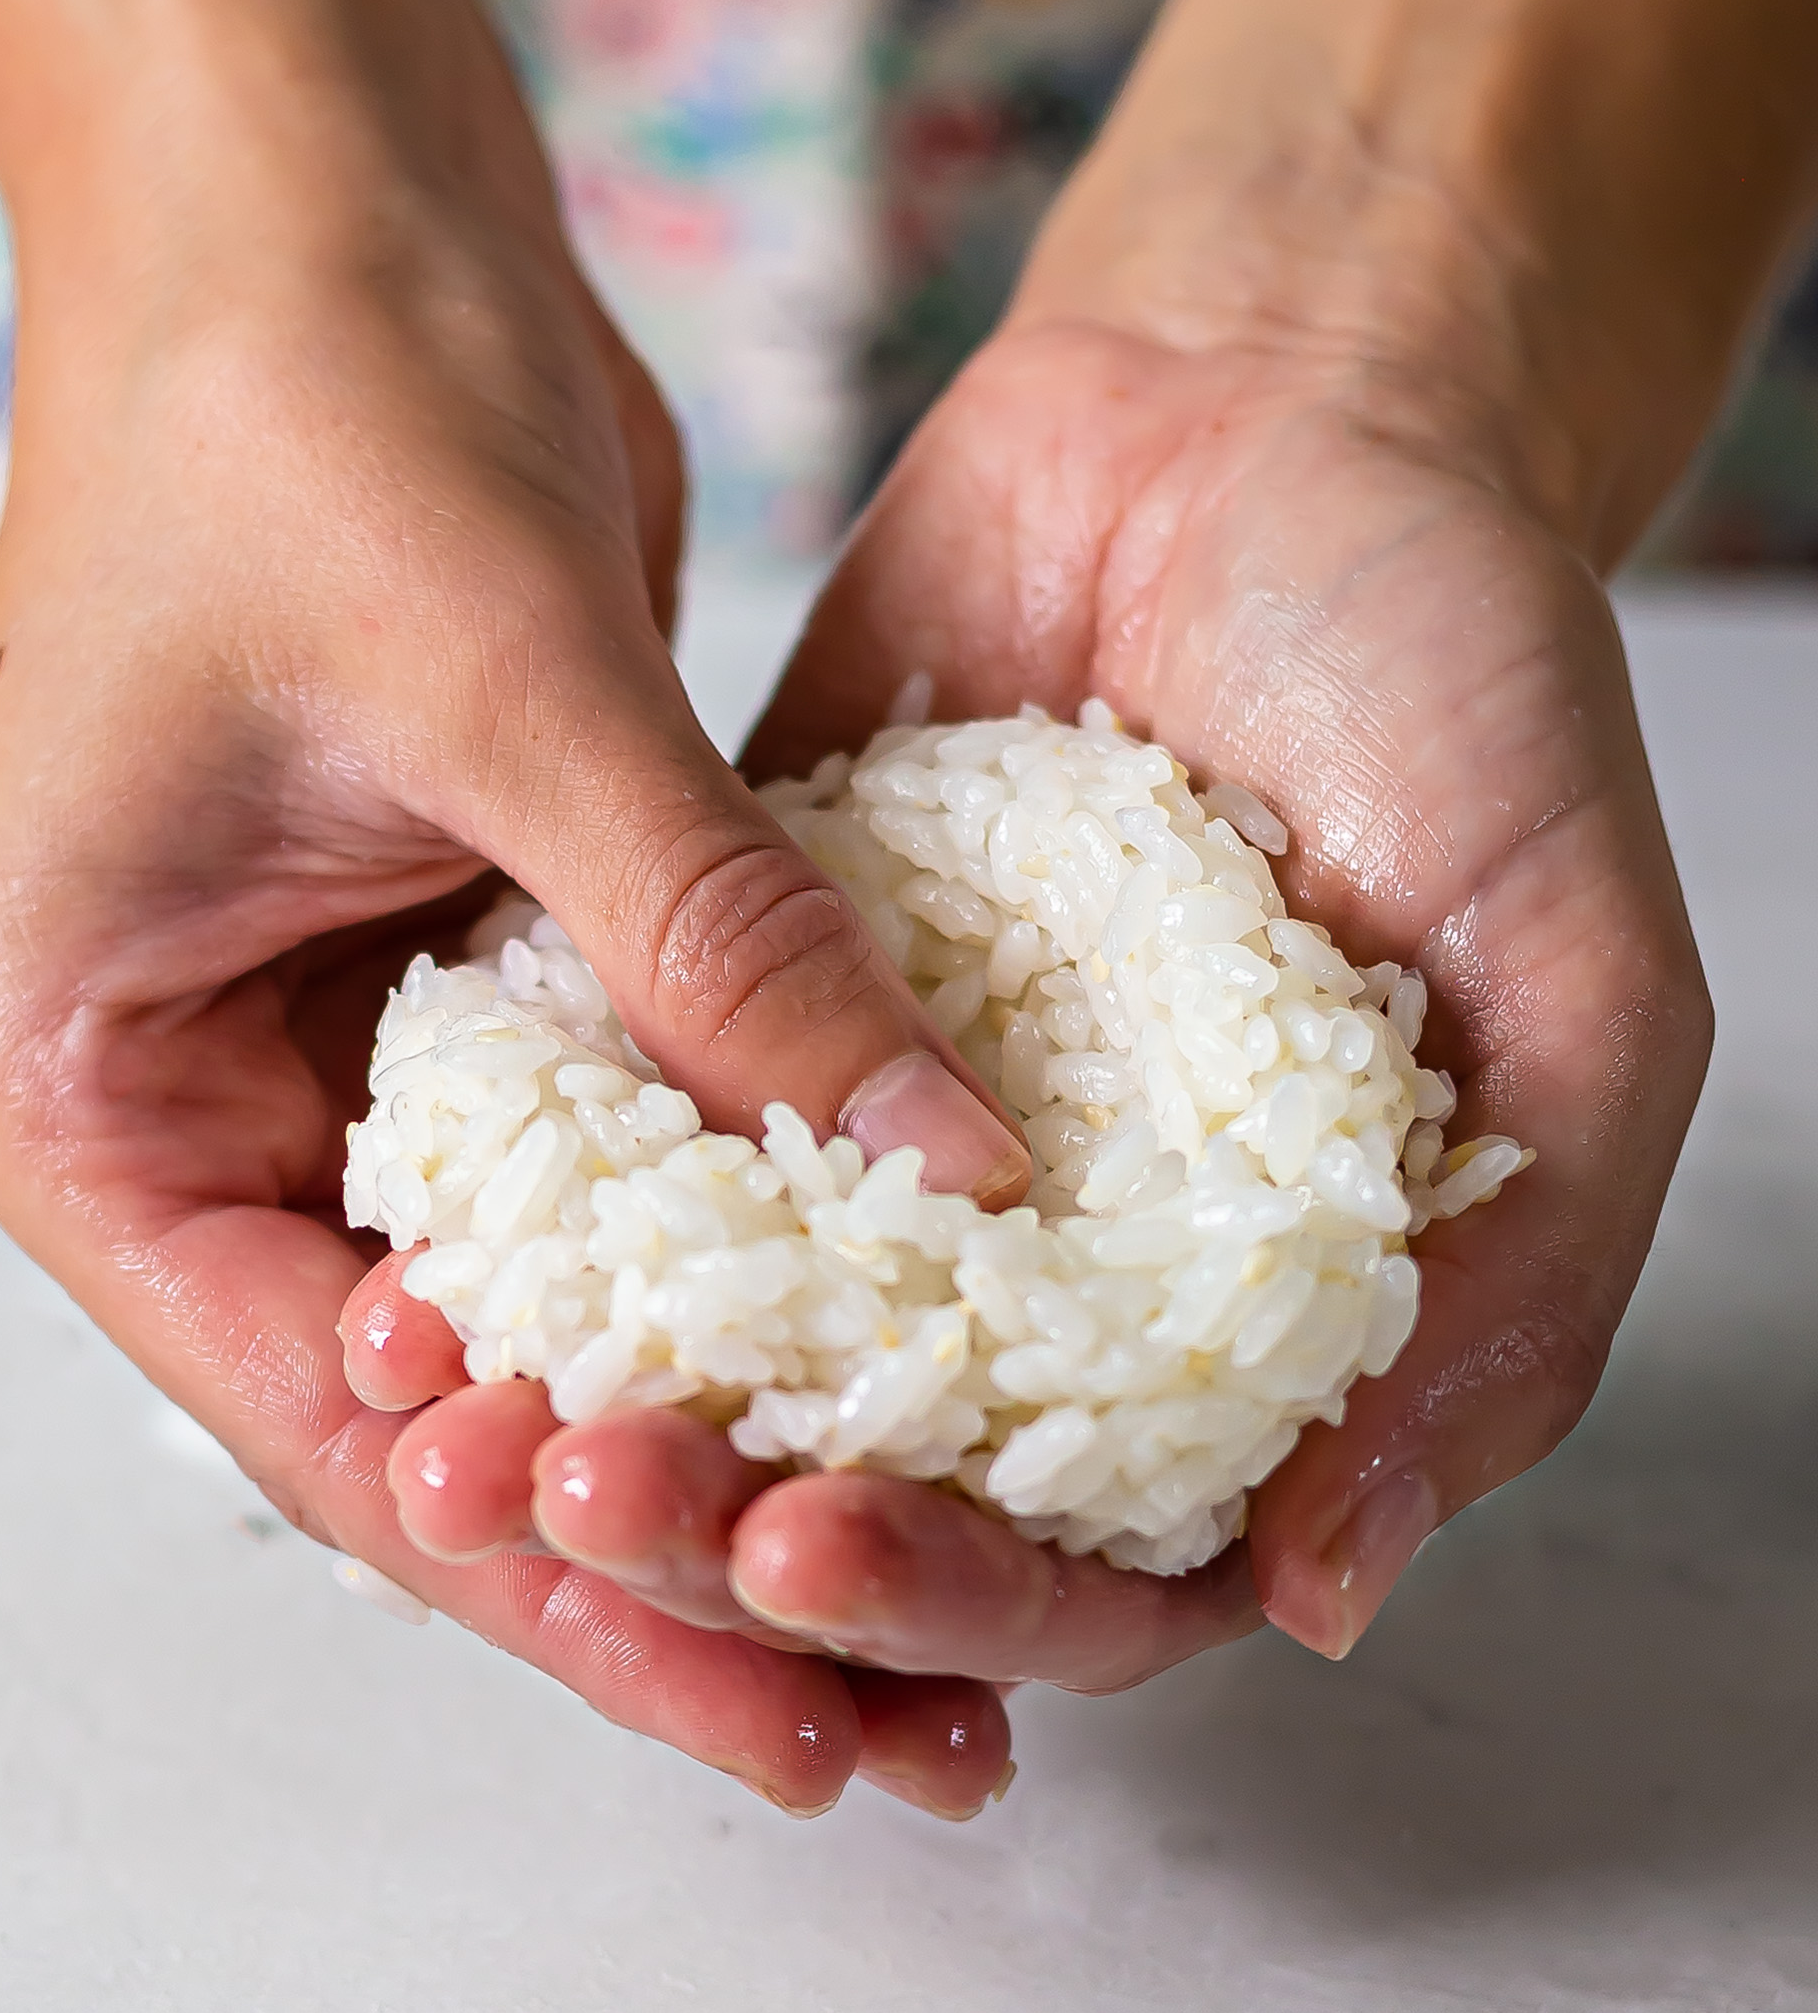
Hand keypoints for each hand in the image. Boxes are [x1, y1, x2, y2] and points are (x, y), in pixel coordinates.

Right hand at [0, 0, 1026, 1819]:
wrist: (311, 199)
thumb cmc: (299, 387)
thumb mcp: (500, 682)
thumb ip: (710, 940)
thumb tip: (940, 1162)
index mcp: (76, 1088)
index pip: (329, 1416)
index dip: (556, 1579)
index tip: (773, 1706)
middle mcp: (187, 1109)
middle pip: (434, 1422)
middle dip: (652, 1572)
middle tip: (881, 1730)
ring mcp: (324, 1064)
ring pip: (536, 1331)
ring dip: (710, 1455)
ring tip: (917, 1626)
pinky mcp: (462, 993)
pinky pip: (611, 1193)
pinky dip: (737, 1286)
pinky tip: (886, 1391)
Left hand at [363, 311, 1704, 1720]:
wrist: (1276, 414)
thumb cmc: (1469, 698)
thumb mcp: (1579, 999)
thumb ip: (1510, 1292)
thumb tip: (1322, 1590)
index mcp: (1224, 1329)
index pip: (1077, 1568)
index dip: (948, 1598)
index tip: (812, 1549)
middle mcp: (1040, 1270)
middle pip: (860, 1488)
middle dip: (718, 1526)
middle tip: (588, 1497)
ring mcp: (882, 1136)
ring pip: (716, 1346)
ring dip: (591, 1403)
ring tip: (462, 1409)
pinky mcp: (753, 989)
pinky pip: (623, 1119)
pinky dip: (532, 1191)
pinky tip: (432, 1226)